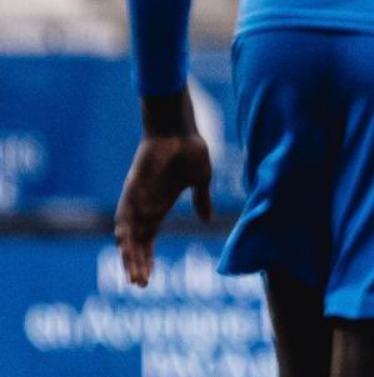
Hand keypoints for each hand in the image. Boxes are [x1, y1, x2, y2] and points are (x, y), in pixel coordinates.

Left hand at [114, 90, 212, 286]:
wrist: (180, 128)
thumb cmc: (191, 150)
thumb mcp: (202, 181)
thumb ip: (202, 202)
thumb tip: (208, 220)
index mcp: (160, 206)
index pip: (149, 239)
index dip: (148, 259)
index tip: (149, 279)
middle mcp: (145, 206)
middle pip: (137, 241)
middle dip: (137, 263)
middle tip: (140, 285)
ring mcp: (138, 198)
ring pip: (128, 233)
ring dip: (130, 254)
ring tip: (134, 274)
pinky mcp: (134, 188)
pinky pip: (125, 213)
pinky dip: (125, 230)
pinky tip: (125, 246)